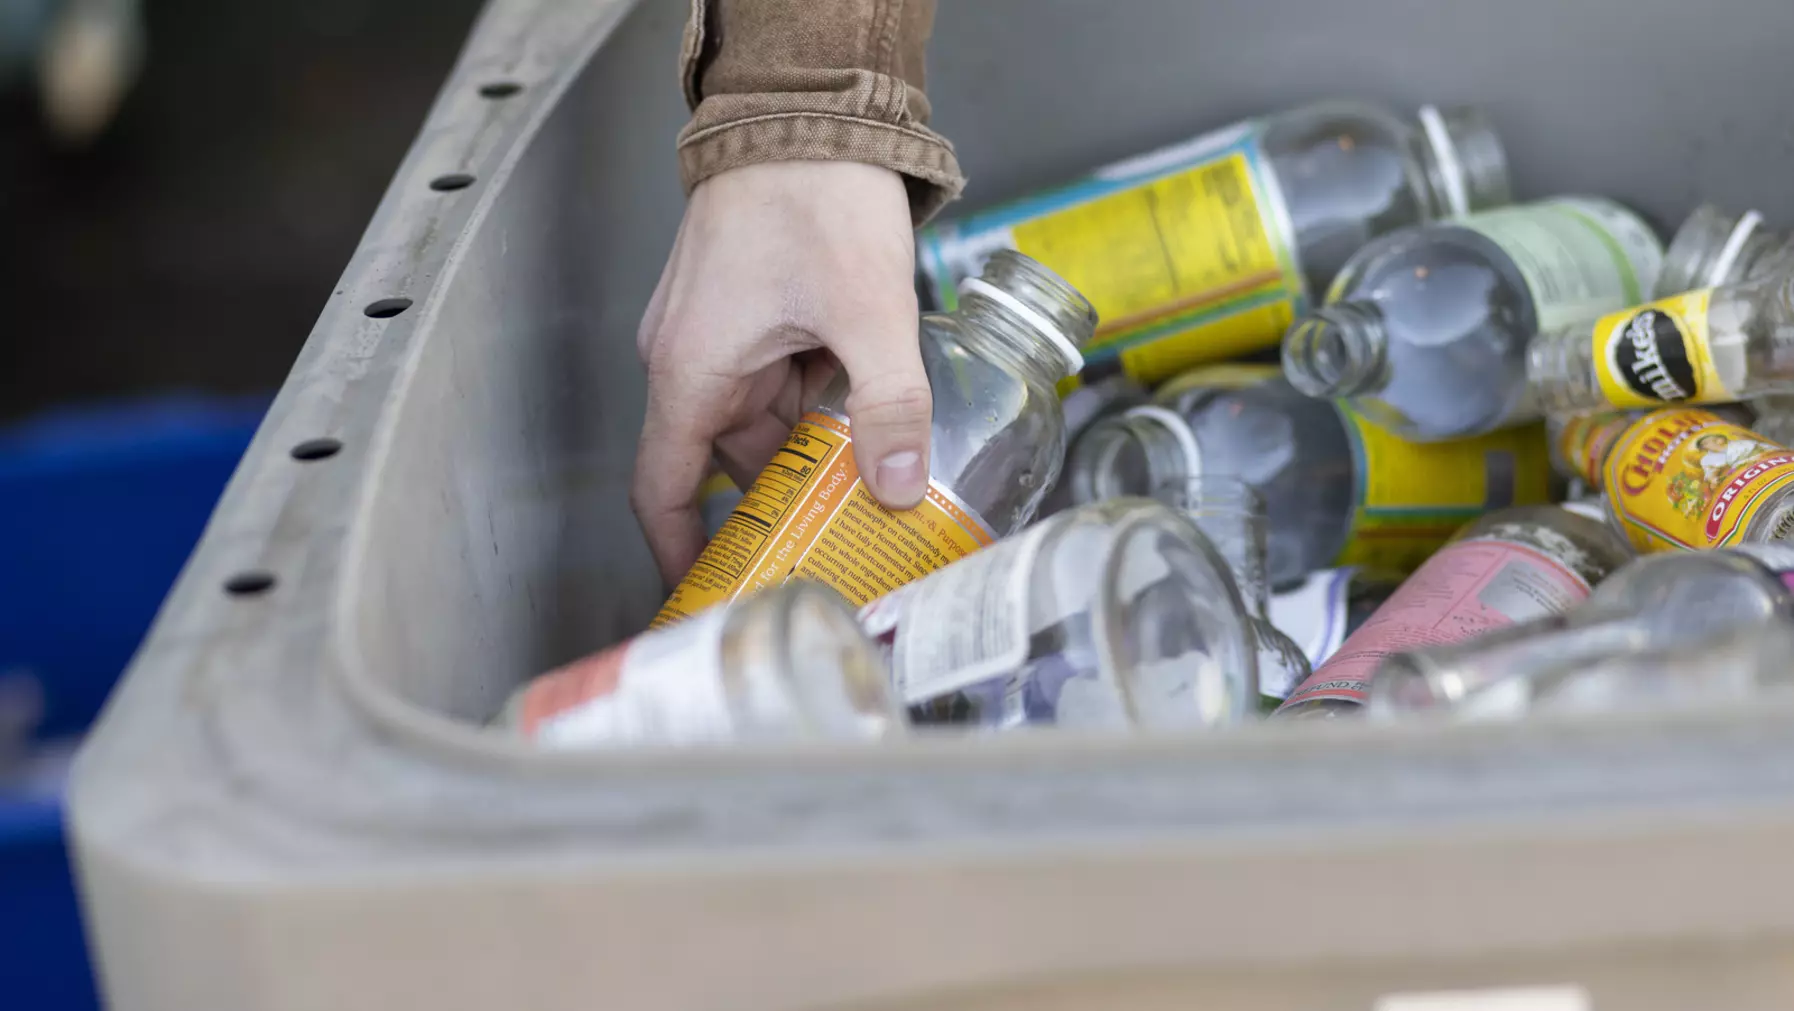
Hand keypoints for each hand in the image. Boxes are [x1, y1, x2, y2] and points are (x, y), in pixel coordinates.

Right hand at [632, 160, 932, 585]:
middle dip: (782, 502)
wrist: (807, 111)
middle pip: (729, 460)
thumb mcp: (866, 313)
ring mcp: (721, 333)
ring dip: (812, 447)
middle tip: (837, 545)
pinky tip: (870, 418)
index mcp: (690, 369)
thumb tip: (900, 486)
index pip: (662, 488)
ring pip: (763, 421)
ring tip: (871, 487)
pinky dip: (817, 403)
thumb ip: (889, 405)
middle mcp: (691, 357)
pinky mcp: (752, 311)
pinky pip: (778, 380)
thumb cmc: (811, 195)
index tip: (711, 591)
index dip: (681, 551)